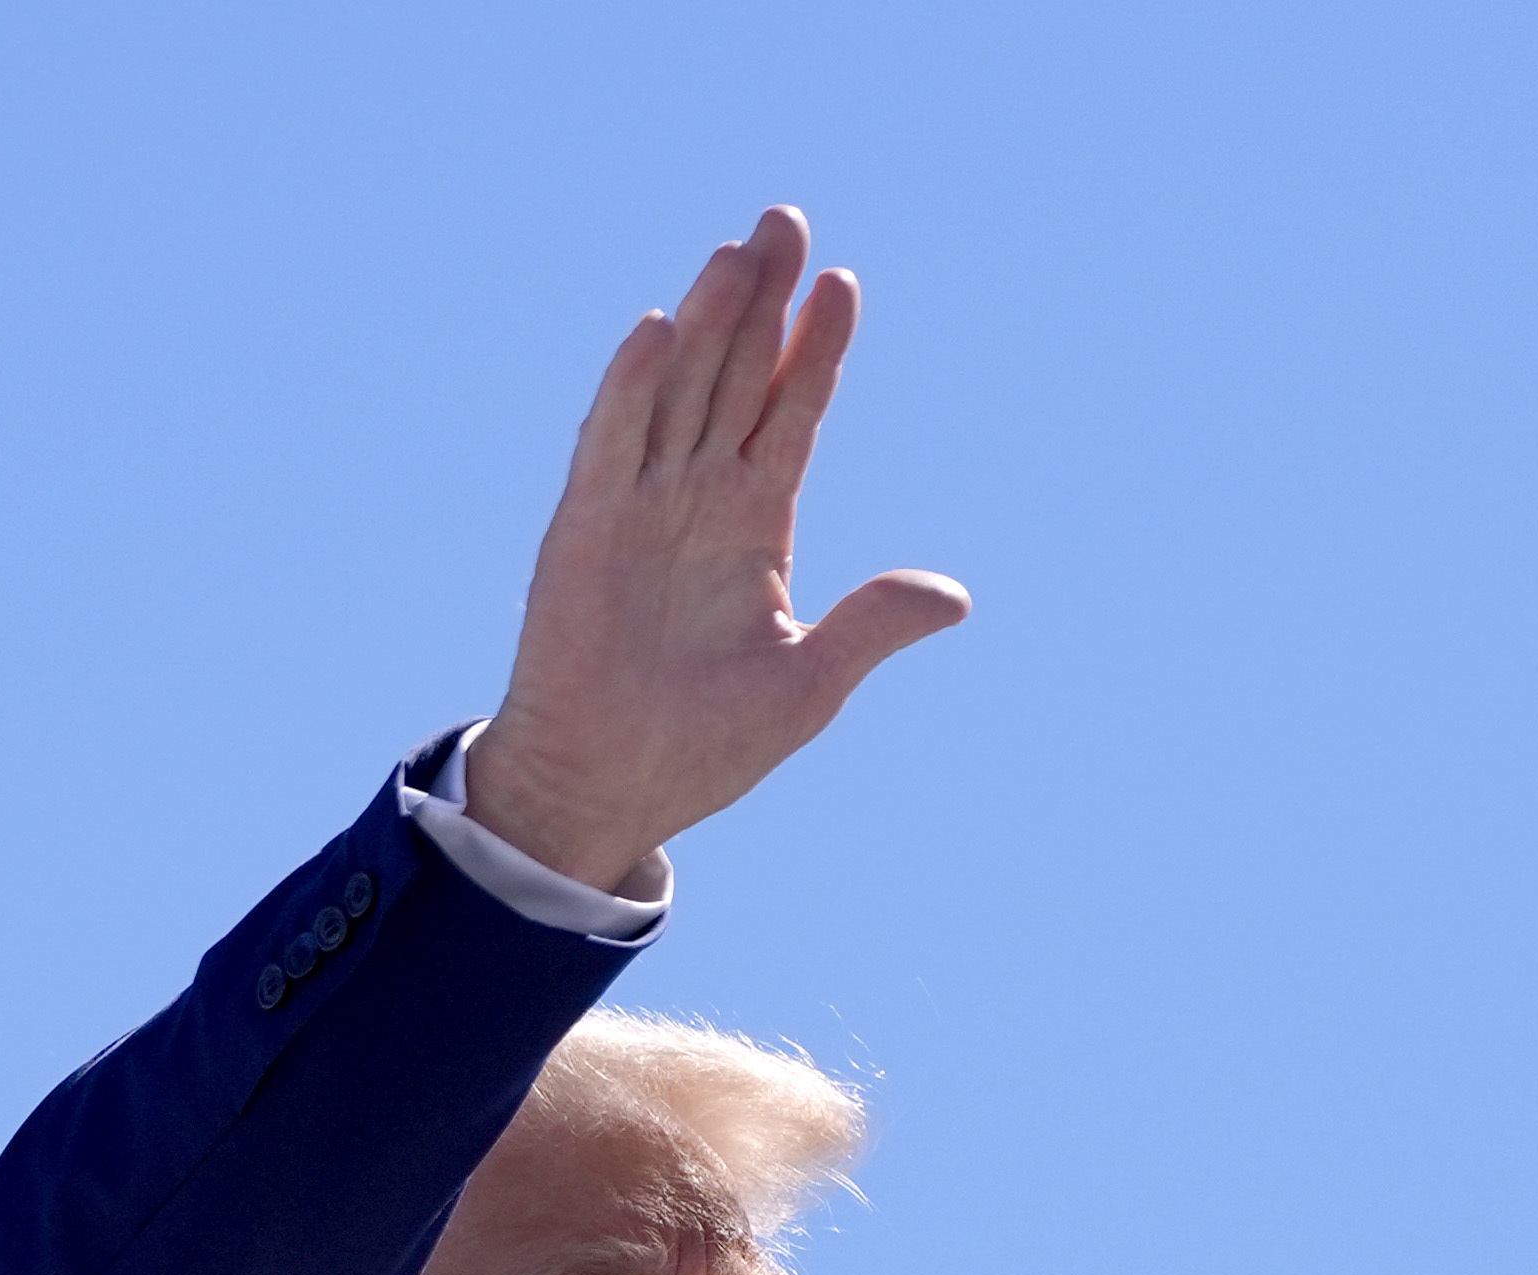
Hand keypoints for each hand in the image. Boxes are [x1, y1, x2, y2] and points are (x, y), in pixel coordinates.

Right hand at [459, 208, 968, 896]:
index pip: (790, 414)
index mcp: (752, 526)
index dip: (816, 352)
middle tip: (786, 219)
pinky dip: (629, 388)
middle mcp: (695, 499)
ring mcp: (636, 507)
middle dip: (761, 301)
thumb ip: (871, 626)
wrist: (610, 792)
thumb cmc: (702, 748)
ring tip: (737, 250)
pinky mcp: (583, 531)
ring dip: (704, 320)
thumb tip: (954, 598)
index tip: (843, 285)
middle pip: (735, 375)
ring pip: (676, 390)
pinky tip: (655, 329)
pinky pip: (609, 445)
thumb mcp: (807, 685)